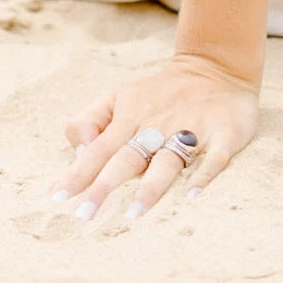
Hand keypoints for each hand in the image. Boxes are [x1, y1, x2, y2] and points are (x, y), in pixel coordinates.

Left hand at [50, 53, 259, 225]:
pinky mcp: (223, 134)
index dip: (79, 173)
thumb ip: (91, 121)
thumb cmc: (159, 93)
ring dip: (151, 186)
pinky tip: (193, 194)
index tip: (59, 199)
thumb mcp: (120, 96)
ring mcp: (191, 131)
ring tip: (134, 213)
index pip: (99, 150)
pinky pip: (214, 158)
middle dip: (105, 185)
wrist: (215, 67)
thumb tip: (78, 153)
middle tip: (85, 215)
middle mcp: (157, 126)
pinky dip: (204, 175)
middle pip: (127, 158)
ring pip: (167, 161)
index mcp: (130, 119)